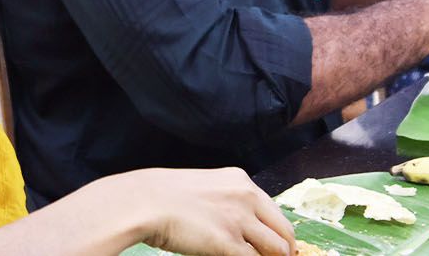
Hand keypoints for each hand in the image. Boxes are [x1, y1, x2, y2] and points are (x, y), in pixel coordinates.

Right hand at [123, 167, 293, 255]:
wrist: (144, 202)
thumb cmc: (164, 197)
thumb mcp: (205, 188)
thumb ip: (227, 202)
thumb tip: (239, 227)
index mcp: (240, 180)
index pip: (275, 212)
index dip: (279, 234)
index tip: (278, 247)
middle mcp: (246, 197)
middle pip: (284, 231)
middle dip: (284, 251)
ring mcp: (239, 219)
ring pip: (277, 250)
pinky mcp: (229, 242)